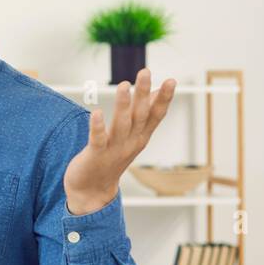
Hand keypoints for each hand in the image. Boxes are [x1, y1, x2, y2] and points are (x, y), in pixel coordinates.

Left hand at [63, 68, 175, 214]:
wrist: (92, 191)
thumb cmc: (111, 159)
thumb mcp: (132, 137)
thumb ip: (144, 115)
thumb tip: (155, 92)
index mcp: (140, 137)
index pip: (155, 115)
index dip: (164, 98)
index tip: (171, 80)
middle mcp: (130, 142)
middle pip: (139, 115)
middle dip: (143, 93)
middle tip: (145, 72)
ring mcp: (114, 149)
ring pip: (121, 124)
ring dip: (123, 105)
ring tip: (124, 85)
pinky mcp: (95, 155)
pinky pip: (98, 139)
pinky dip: (98, 126)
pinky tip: (96, 112)